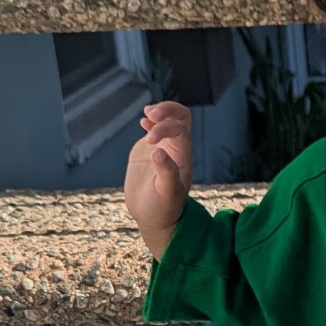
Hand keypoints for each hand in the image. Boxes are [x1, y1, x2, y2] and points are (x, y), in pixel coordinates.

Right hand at [124, 101, 193, 258]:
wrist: (152, 217)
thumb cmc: (163, 208)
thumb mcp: (166, 194)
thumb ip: (166, 174)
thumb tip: (158, 152)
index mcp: (182, 156)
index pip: (179, 129)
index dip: (164, 127)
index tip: (149, 140)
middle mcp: (175, 149)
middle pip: (180, 117)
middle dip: (167, 109)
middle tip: (149, 112)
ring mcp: (163, 147)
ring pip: (169, 120)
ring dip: (159, 112)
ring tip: (147, 114)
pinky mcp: (149, 150)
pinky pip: (154, 129)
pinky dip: (150, 121)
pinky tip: (143, 122)